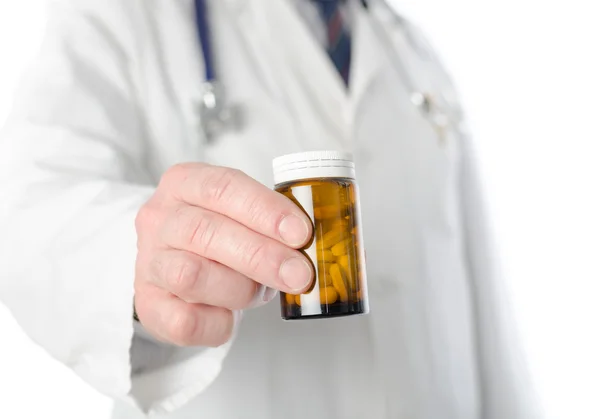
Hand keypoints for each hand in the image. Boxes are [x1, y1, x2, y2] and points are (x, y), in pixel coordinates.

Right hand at [133, 163, 312, 346]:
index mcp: (185, 182)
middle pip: (206, 232)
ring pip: (191, 275)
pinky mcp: (148, 303)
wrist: (178, 271)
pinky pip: (184, 321)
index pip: (223, 187)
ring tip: (259, 291)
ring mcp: (148, 261)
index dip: (265, 210)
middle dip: (261, 255)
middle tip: (300, 274)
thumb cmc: (223, 239)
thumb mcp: (244, 217)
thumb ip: (272, 224)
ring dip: (239, 288)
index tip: (301, 233)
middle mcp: (159, 218)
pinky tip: (231, 316)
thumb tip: (315, 246)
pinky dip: (218, 323)